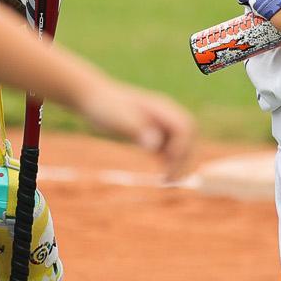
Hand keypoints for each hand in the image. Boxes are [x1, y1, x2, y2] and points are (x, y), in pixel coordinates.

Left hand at [76, 81, 194, 177]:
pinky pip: (167, 151)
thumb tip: (155, 145)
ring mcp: (159, 125)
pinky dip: (169, 164)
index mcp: (161, 108)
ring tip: (169, 183)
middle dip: (185, 158)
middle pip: (188, 137)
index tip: (168, 161)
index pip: (184, 127)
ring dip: (179, 164)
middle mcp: (165, 116)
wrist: (92, 98)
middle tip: (173, 179)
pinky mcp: (151, 134)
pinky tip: (163, 178)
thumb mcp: (119, 118)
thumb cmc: (105, 106)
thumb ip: (138, 130)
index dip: (181, 146)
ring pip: (180, 146)